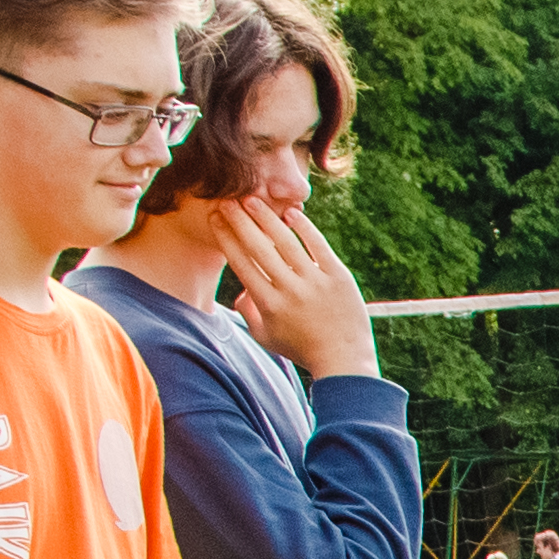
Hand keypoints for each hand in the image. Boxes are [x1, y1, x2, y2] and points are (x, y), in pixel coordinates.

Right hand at [216, 196, 379, 382]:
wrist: (344, 359)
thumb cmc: (302, 348)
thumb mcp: (266, 336)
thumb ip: (247, 311)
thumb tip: (241, 287)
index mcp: (268, 304)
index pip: (241, 262)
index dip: (225, 237)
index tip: (215, 219)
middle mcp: (289, 290)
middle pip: (258, 247)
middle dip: (238, 221)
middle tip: (226, 201)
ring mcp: (315, 282)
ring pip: (285, 241)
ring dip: (266, 217)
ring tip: (251, 199)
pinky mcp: (338, 276)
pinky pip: (318, 245)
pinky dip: (304, 227)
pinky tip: (290, 212)